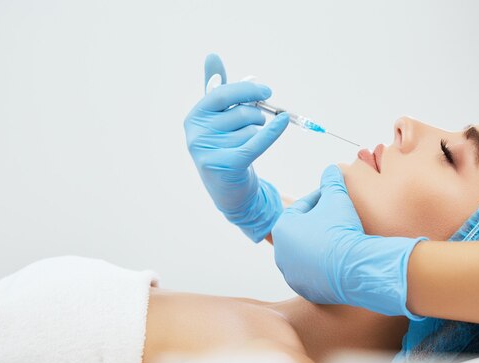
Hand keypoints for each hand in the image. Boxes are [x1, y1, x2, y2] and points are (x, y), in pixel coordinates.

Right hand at [184, 54, 289, 241]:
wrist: (228, 191)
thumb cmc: (225, 148)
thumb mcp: (217, 119)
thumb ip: (216, 88)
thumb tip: (212, 56)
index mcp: (194, 117)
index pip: (223, 93)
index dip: (247, 90)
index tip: (267, 91)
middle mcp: (196, 134)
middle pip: (241, 112)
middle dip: (257, 116)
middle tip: (256, 125)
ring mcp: (208, 152)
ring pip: (251, 129)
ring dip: (257, 134)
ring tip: (248, 145)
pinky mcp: (226, 166)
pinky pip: (256, 142)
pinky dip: (273, 132)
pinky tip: (284, 122)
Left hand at [272, 165, 426, 319]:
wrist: (354, 267)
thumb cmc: (341, 230)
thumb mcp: (336, 198)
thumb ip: (331, 181)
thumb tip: (331, 169)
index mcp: (282, 228)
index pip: (302, 207)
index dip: (320, 199)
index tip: (334, 197)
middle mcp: (281, 253)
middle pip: (302, 232)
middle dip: (318, 223)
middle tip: (337, 218)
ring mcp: (291, 274)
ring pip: (307, 254)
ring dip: (320, 246)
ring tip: (339, 239)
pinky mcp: (305, 290)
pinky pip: (315, 274)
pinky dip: (324, 267)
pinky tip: (338, 260)